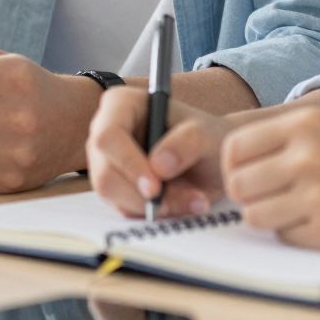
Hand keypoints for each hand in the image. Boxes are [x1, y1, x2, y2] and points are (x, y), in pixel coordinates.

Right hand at [85, 89, 237, 219]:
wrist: (215, 161)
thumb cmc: (209, 137)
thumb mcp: (207, 134)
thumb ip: (186, 143)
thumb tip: (158, 166)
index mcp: (122, 105)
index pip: (108, 136)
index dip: (127, 164)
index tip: (155, 188)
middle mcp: (107, 132)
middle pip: (104, 173)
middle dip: (139, 195)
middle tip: (174, 205)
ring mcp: (107, 162)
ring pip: (113, 196)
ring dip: (152, 207)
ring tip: (190, 201)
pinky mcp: (116, 188)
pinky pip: (125, 209)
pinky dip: (154, 214)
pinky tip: (181, 204)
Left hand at [221, 105, 319, 250]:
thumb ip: (287, 142)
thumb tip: (233, 170)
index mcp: (305, 123)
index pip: (234, 149)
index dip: (236, 168)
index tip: (253, 178)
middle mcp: (306, 155)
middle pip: (238, 185)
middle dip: (251, 196)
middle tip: (279, 199)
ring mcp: (318, 194)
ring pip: (255, 216)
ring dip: (273, 218)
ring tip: (305, 211)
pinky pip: (288, 237)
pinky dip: (301, 235)